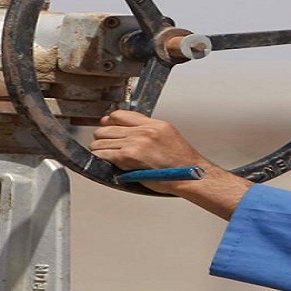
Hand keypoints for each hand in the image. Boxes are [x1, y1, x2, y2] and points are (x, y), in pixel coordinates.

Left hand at [90, 110, 251, 218]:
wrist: (191, 176)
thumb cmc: (182, 164)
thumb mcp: (168, 137)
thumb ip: (147, 132)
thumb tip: (126, 131)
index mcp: (155, 124)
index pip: (121, 115)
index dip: (110, 122)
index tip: (108, 127)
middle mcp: (145, 131)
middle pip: (107, 128)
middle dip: (103, 138)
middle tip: (106, 146)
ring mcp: (136, 143)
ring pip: (101, 141)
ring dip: (100, 150)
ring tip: (107, 156)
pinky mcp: (129, 156)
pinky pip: (102, 154)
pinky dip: (99, 159)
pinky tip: (104, 162)